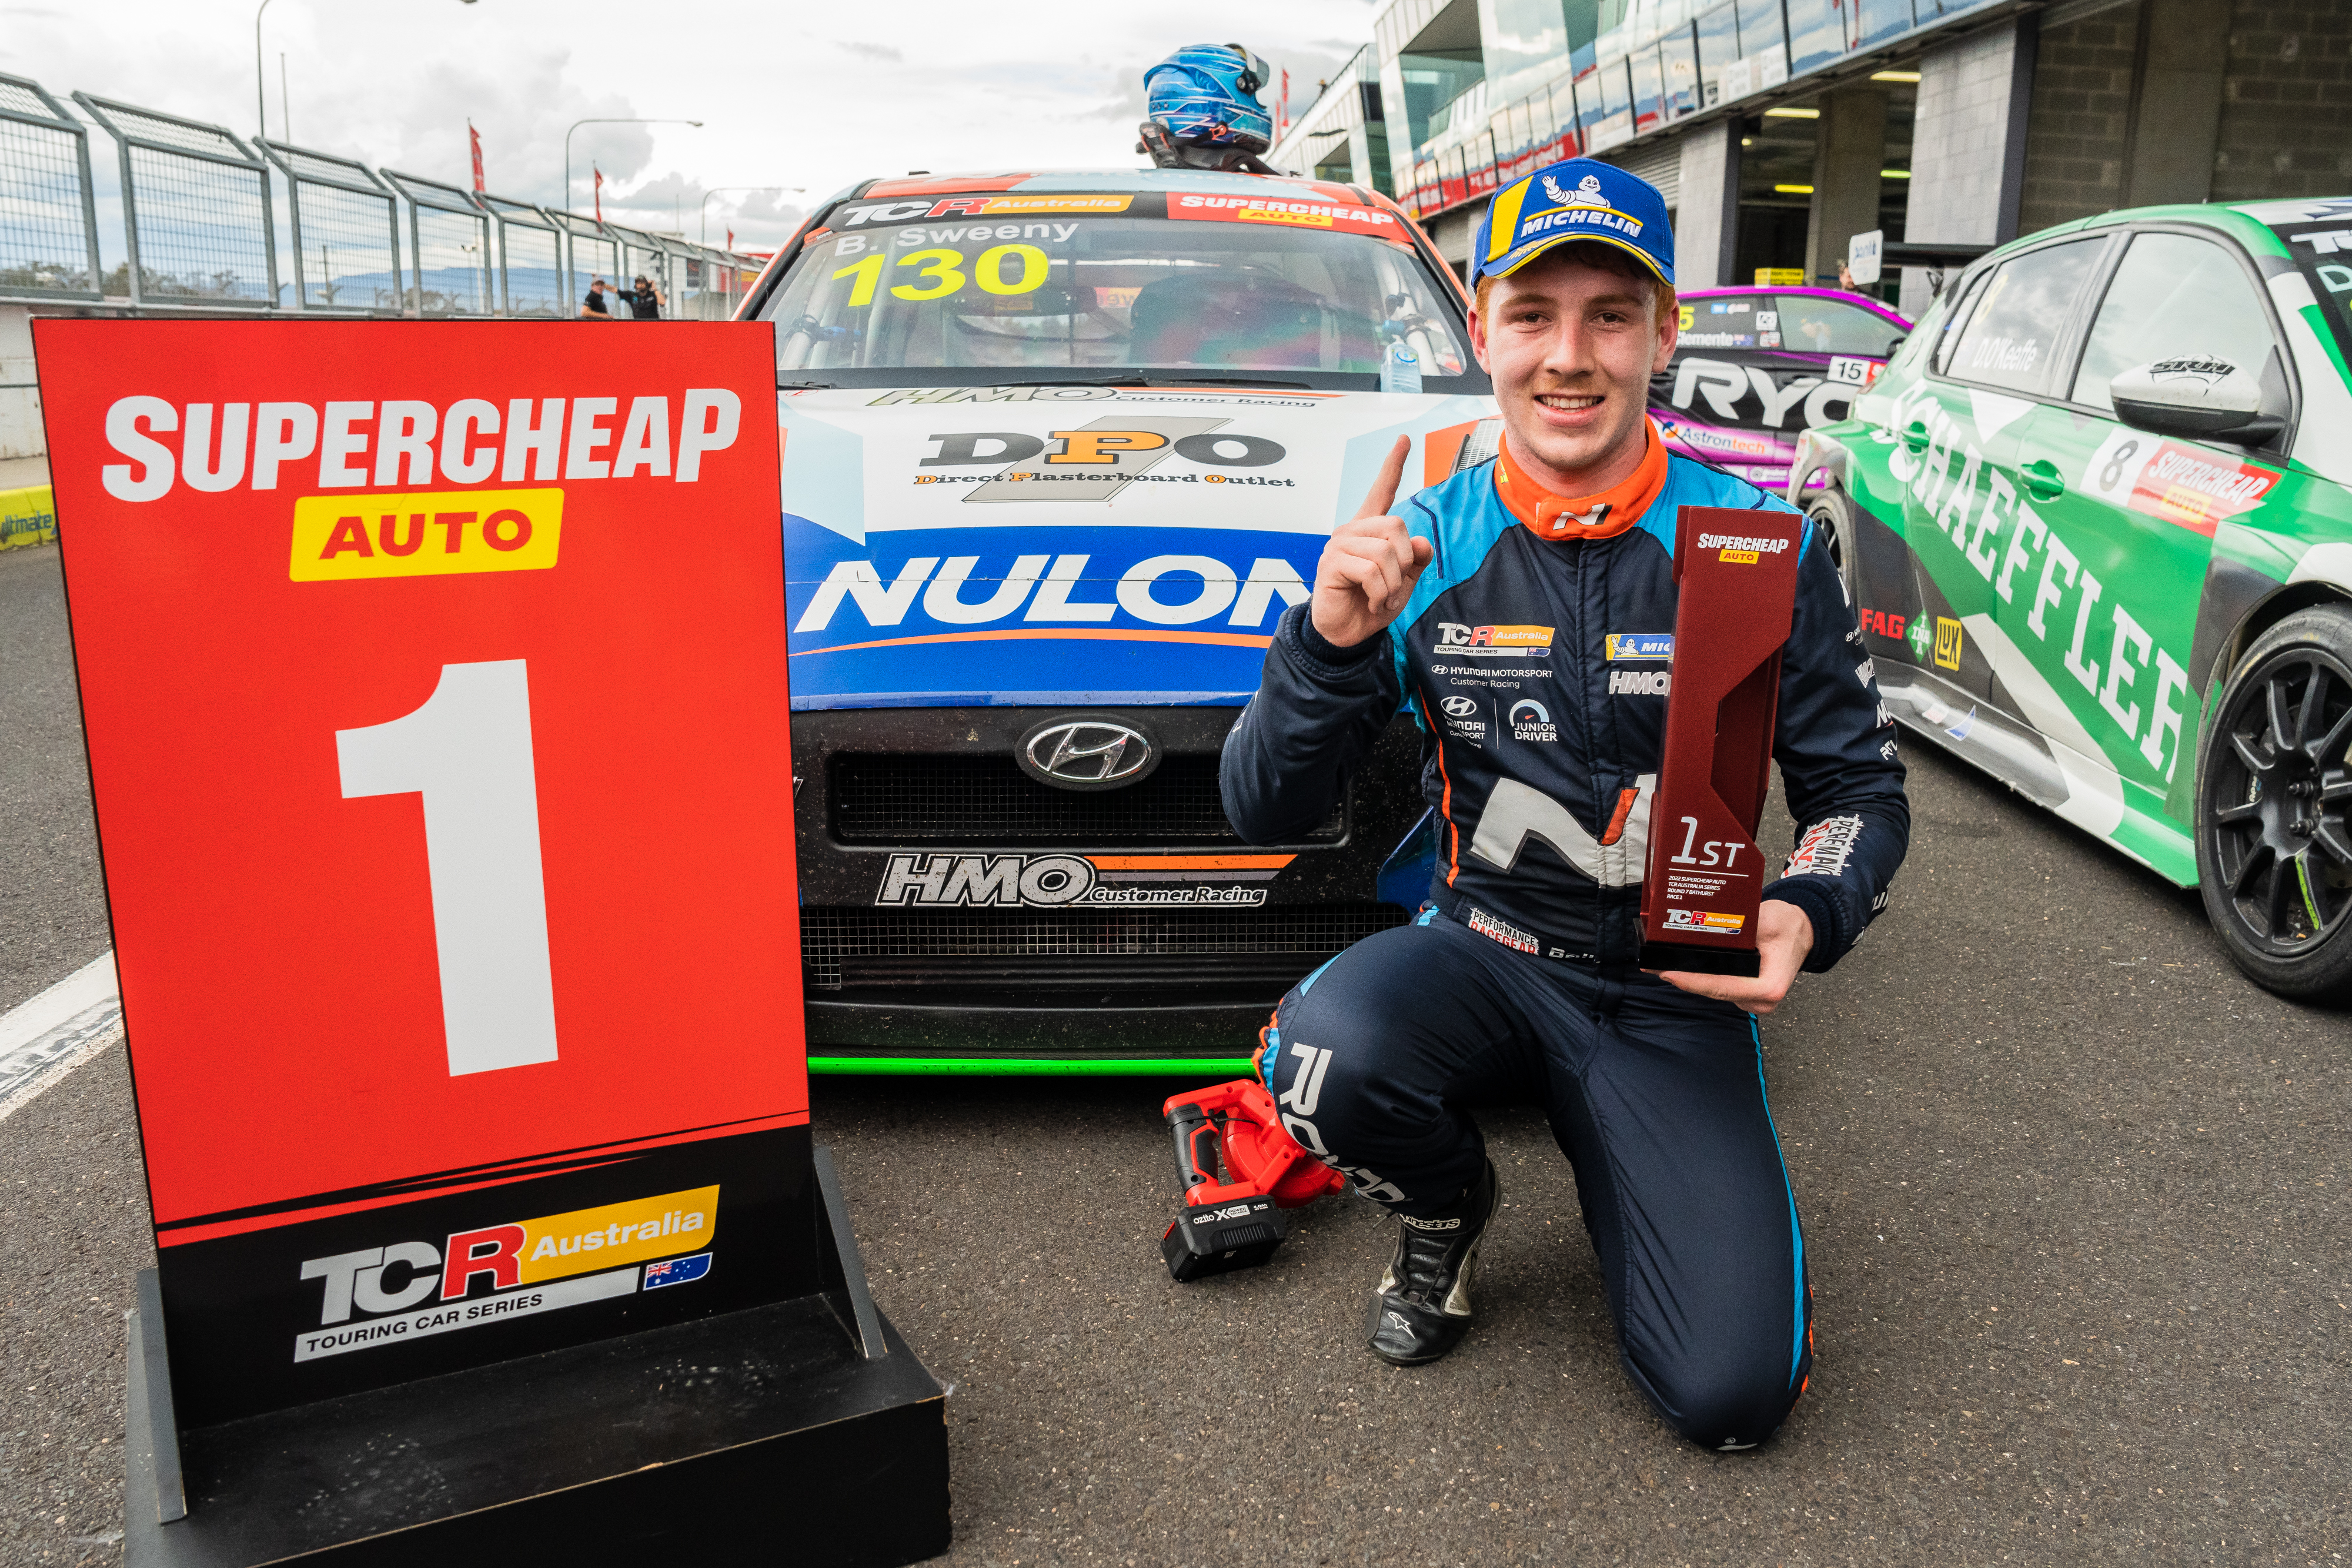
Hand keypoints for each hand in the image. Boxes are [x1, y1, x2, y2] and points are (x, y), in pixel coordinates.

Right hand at [1311, 435, 1434, 648]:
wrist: (1346, 633)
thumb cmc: (1371, 604)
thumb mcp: (1404, 581)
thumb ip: (1414, 559)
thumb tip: (1421, 542)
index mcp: (1369, 531)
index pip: (1381, 491)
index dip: (1393, 466)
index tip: (1403, 439)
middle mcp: (1352, 531)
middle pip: (1395, 525)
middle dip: (1404, 560)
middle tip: (1395, 585)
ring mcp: (1339, 544)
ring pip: (1384, 552)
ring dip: (1392, 583)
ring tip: (1382, 597)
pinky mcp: (1331, 562)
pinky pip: (1371, 570)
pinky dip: (1379, 592)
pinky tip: (1371, 600)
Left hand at [1653, 899, 1813, 1014]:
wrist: (1800, 931)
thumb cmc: (1787, 925)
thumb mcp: (1767, 918)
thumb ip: (1742, 926)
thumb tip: (1710, 927)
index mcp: (1770, 985)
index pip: (1723, 987)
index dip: (1693, 981)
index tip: (1668, 973)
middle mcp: (1762, 1000)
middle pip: (1714, 991)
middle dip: (1684, 979)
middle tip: (1653, 966)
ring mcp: (1753, 1001)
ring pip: (1714, 991)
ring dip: (1690, 978)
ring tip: (1660, 964)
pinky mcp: (1744, 995)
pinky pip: (1718, 987)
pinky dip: (1700, 977)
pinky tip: (1680, 966)